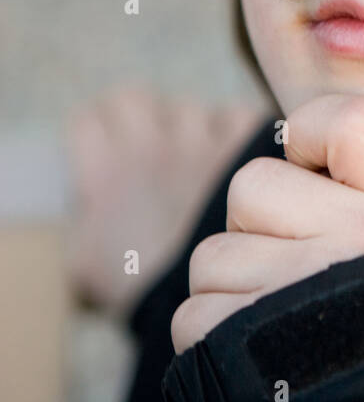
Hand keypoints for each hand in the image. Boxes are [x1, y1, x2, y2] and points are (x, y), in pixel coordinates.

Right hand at [64, 85, 263, 321]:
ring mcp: (200, 142)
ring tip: (197, 163)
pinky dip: (234, 135)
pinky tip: (234, 164)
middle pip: (133, 102)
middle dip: (138, 122)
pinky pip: (235, 117)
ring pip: (187, 109)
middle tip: (152, 152)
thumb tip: (87, 205)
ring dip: (188, 129)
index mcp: (105, 169)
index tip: (105, 151)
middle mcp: (150, 145)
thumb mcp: (84, 260)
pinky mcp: (244, 144)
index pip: (89, 119)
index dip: (95, 135)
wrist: (206, 300)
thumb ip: (81, 221)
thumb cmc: (142, 287)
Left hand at [170, 93, 363, 354]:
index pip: (348, 120)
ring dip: (235, 293)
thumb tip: (291, 142)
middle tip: (310, 281)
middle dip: (261, 231)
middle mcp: (363, 241)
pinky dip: (216, 343)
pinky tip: (266, 364)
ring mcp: (300, 290)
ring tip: (291, 333)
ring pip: (214, 256)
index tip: (323, 173)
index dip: (313, 136)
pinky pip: (195, 314)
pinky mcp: (242, 340)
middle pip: (252, 187)